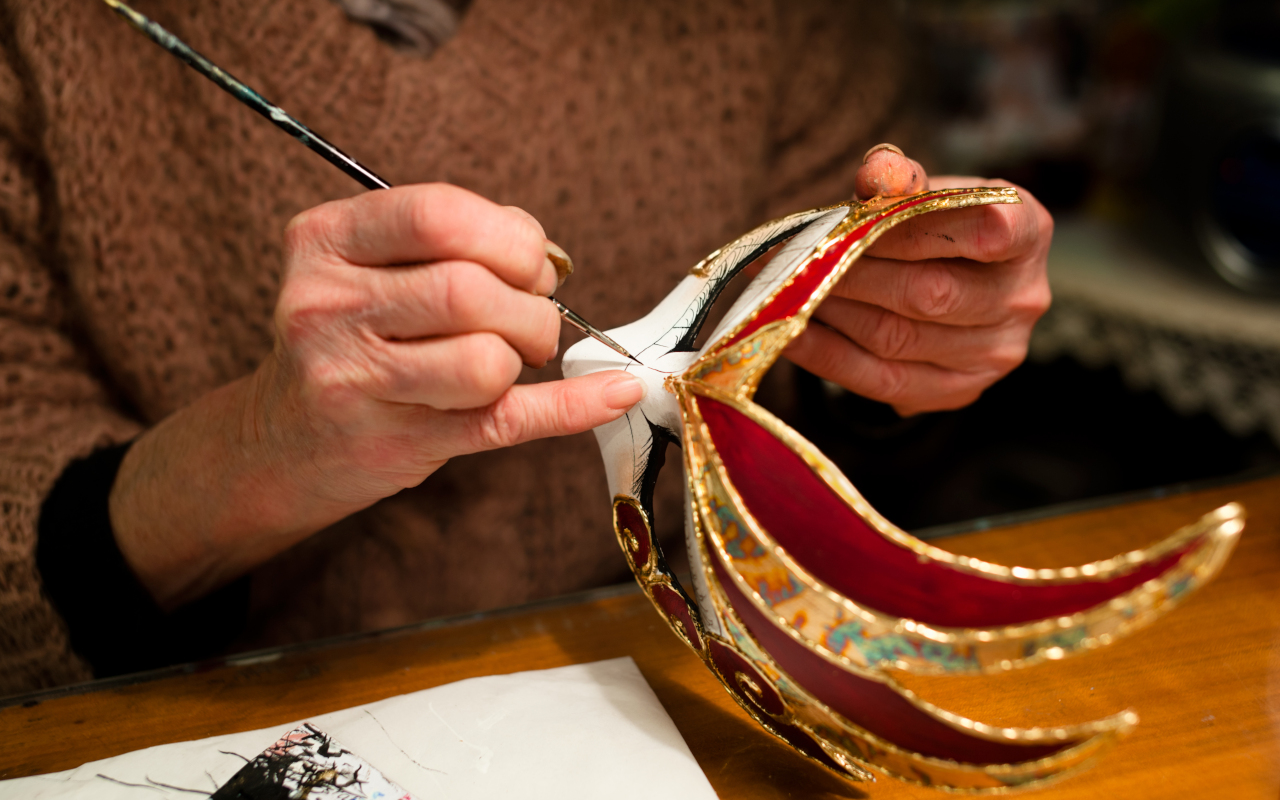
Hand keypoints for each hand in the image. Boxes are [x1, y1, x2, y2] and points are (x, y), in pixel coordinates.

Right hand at [110, 184, 644, 607]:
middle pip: (468, 290)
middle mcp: (327, 308)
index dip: (509, 236)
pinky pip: (505, 422)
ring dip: (527, 356)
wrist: (279, 440)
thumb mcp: (367, 265)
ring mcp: (355, 384)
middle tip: (534, 317)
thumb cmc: (348, 337)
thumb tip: (547, 255)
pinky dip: (573, 407)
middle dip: (529, 302)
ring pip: (484, 362)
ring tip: (517, 356)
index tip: (530, 261)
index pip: (437, 214)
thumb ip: (451, 239)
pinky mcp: (395, 445)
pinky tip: (615, 392)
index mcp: (324, 241)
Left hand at [785, 145, 1052, 415]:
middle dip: (853, 273)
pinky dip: (827, 357)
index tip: (857, 220)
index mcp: (1029, 230)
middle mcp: (1024, 298)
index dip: (915, 228)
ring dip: (832, 313)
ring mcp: (995, 353)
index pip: (987, 232)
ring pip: (897, 338)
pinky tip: (791, 333)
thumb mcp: (925, 186)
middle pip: (929, 293)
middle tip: (799, 260)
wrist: (950, 277)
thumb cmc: (936, 222)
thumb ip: (899, 175)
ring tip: (789, 291)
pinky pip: (881, 380)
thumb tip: (876, 176)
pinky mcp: (958, 391)